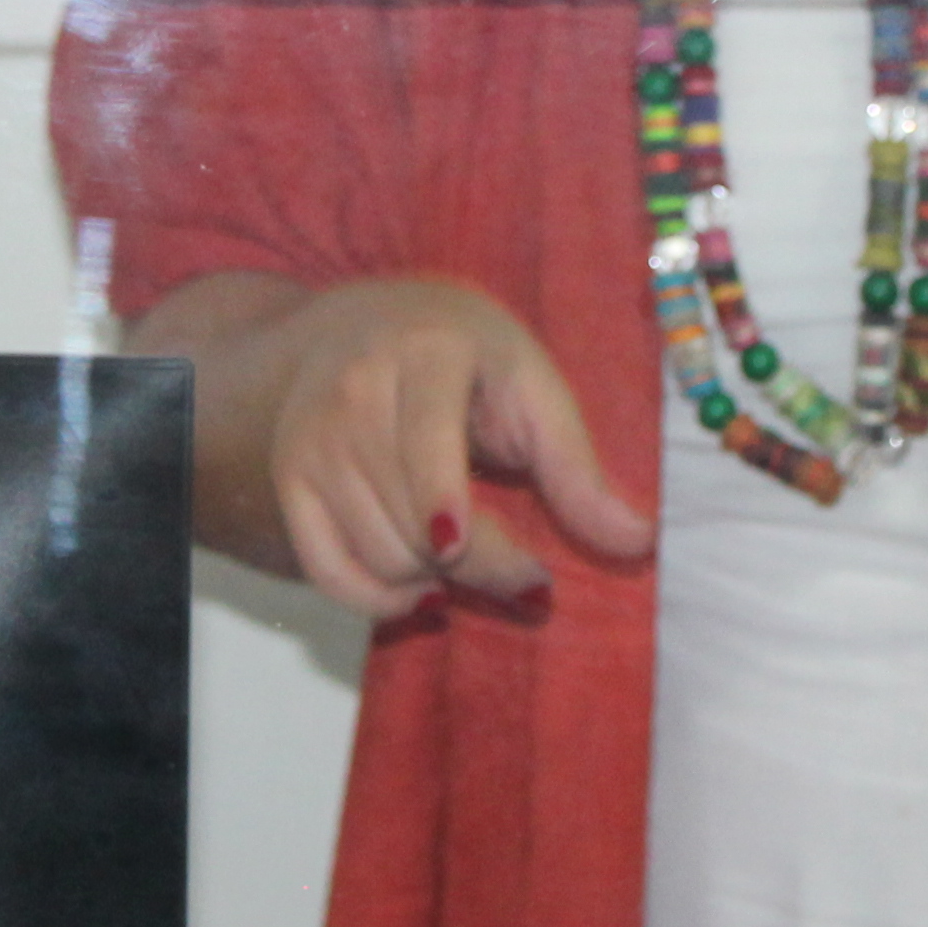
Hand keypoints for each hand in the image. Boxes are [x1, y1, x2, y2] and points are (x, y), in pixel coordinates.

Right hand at [164, 275, 649, 620]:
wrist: (361, 327)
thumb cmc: (469, 360)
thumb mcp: (533, 387)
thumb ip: (578, 466)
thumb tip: (638, 542)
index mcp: (424, 353)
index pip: (430, 454)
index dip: (458, 519)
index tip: (509, 567)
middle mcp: (354, 391)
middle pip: (412, 524)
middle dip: (479, 565)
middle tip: (521, 568)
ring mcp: (311, 438)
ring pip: (377, 555)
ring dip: (433, 579)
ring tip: (467, 551)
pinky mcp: (289, 480)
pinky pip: (326, 572)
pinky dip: (377, 599)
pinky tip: (418, 586)